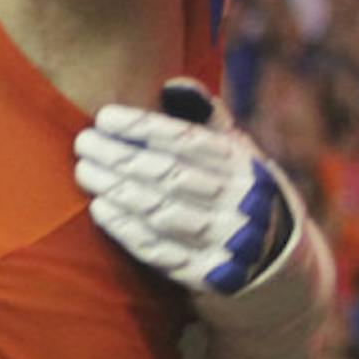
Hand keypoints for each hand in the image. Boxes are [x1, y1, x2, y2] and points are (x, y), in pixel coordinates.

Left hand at [74, 78, 289, 294]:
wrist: (275, 264)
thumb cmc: (240, 191)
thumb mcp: (238, 152)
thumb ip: (206, 117)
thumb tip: (172, 83)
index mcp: (243, 165)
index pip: (187, 141)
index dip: (142, 127)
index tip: (104, 116)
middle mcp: (237, 202)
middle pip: (168, 175)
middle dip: (119, 156)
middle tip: (83, 142)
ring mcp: (224, 241)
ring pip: (160, 211)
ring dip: (116, 190)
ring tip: (84, 171)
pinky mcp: (207, 274)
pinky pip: (159, 250)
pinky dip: (126, 228)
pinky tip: (100, 208)